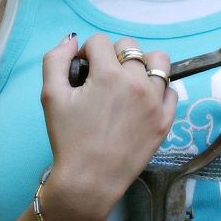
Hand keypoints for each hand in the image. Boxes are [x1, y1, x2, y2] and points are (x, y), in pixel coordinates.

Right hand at [40, 33, 176, 220]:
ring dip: (142, 65)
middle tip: (102, 79)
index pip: (100, 41)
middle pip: (130, 47)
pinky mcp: (165, 120)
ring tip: (128, 82)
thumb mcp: (50, 96)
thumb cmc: (68, 139)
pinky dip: (157, 90)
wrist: (90, 180)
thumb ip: (56, 60)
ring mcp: (155, 102)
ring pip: (159, 62)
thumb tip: (71, 40)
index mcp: (108, 75)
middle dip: (113, 56)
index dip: (87, 52)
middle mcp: (137, 83)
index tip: (83, 71)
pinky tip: (141, 101)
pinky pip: (170, 90)